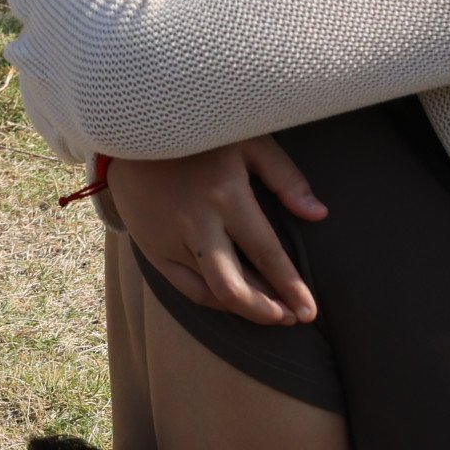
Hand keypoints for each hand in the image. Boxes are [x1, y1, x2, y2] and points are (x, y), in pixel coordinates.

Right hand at [98, 135, 327, 324]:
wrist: (130, 130)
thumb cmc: (200, 134)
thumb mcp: (249, 142)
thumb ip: (286, 178)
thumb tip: (319, 215)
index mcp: (226, 196)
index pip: (265, 253)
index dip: (290, 286)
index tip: (310, 310)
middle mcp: (196, 224)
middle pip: (232, 286)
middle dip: (265, 310)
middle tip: (290, 318)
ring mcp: (168, 238)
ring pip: (206, 292)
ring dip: (240, 309)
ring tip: (268, 313)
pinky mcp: (150, 247)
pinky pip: (182, 285)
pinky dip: (210, 298)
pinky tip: (231, 299)